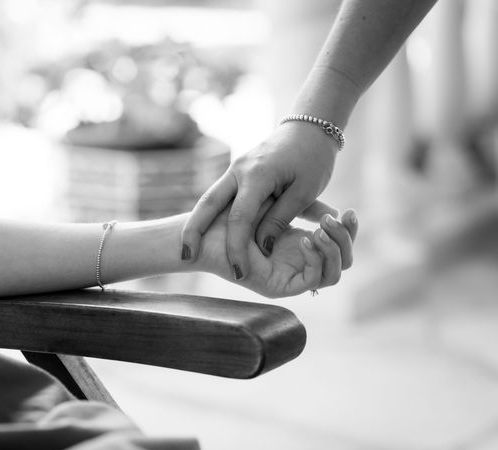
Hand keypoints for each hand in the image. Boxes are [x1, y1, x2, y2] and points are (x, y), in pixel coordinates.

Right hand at [181, 122, 337, 279]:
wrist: (310, 127)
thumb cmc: (313, 160)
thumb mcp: (304, 192)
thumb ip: (279, 219)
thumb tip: (260, 246)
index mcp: (257, 175)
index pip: (240, 218)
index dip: (237, 248)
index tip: (239, 273)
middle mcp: (239, 170)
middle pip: (208, 203)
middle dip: (193, 231)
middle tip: (184, 256)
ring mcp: (235, 170)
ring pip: (208, 199)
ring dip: (195, 223)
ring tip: (186, 248)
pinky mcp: (237, 172)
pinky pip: (219, 196)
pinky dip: (209, 215)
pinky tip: (202, 233)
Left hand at [196, 206, 357, 297]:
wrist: (204, 233)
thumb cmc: (231, 215)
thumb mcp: (273, 204)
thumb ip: (301, 209)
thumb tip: (333, 212)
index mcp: (298, 249)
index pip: (337, 248)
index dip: (349, 233)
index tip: (351, 212)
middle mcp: (298, 266)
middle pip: (341, 263)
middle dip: (348, 239)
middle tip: (344, 216)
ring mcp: (291, 278)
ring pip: (332, 274)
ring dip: (334, 249)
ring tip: (324, 228)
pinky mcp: (281, 287)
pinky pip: (313, 278)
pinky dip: (317, 259)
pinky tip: (308, 239)